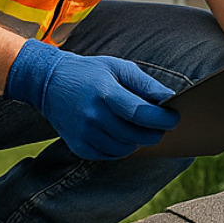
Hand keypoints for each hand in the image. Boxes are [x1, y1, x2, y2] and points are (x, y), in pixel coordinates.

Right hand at [5, 39, 180, 159]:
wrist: (48, 83)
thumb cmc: (90, 73)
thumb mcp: (119, 67)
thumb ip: (146, 83)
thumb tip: (170, 98)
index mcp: (104, 92)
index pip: (139, 113)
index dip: (161, 119)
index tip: (175, 118)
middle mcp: (92, 116)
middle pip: (134, 135)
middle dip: (154, 132)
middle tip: (162, 125)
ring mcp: (83, 134)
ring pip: (124, 149)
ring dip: (139, 141)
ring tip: (141, 128)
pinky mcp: (78, 147)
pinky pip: (109, 155)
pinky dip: (121, 148)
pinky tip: (122, 134)